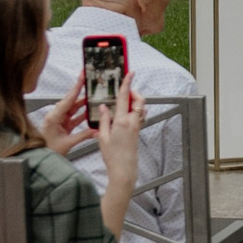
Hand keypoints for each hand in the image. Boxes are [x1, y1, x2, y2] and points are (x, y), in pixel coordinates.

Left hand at [39, 79, 93, 156]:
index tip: (82, 77)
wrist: (40, 157)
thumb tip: (96, 131)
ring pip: (73, 109)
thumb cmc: (48, 150)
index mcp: (54, 117)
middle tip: (89, 82)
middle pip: (71, 101)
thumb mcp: (67, 143)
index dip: (76, 88)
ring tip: (93, 97)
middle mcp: (56, 116)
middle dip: (81, 92)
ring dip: (83, 104)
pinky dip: (82, 115)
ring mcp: (59, 120)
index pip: (68, 100)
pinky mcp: (62, 126)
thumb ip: (83, 136)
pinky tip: (89, 112)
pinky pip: (74, 117)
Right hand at [92, 79, 144, 223]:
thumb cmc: (111, 156)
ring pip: (139, 108)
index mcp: (122, 121)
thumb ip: (104, 120)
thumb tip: (103, 107)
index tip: (130, 72)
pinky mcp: (137, 132)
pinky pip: (138, 116)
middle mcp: (132, 122)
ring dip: (134, 101)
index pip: (125, 97)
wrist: (124, 170)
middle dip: (133, 91)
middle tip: (125, 90)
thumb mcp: (102, 137)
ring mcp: (136, 127)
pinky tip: (123, 114)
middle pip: (138, 100)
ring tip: (122, 101)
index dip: (127, 83)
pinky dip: (133, 110)